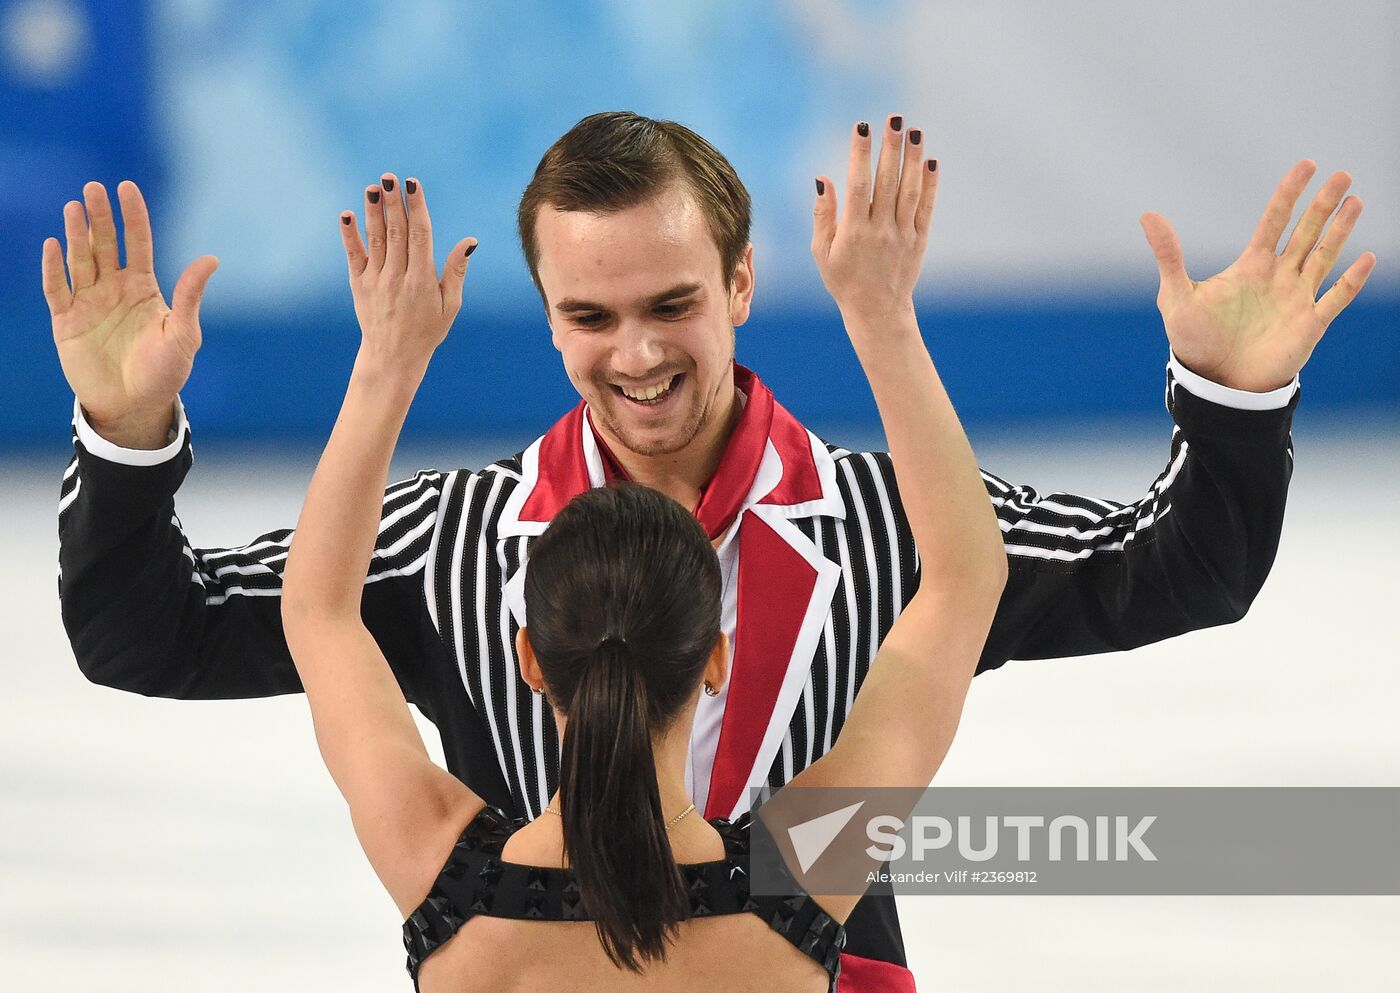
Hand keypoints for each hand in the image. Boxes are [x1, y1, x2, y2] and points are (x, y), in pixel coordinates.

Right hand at [43, 181, 217, 443]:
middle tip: (94, 188)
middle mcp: (113, 289)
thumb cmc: (164, 372)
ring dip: (76, 235)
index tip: (127, 188)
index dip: (132, 216)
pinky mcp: (67, 322)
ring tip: (74, 207)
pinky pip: (57, 290)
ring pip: (80, 261)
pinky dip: (54, 269)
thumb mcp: (183, 334)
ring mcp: (88, 303)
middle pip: (104, 244)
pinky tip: (53, 245)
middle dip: (100, 217)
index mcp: (143, 287)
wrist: (135, 406)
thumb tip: (211, 259)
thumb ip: (190, 295)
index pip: (137, 242)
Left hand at [341, 173, 475, 373]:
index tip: (413, 185)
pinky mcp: (359, 285)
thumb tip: (469, 242)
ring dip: (373, 212)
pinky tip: (347, 214)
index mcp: (422, 281)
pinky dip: (349, 235)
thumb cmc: (427, 330)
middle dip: (393, 203)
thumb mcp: (450, 305)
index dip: (416, 207)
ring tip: (373, 187)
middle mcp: (397, 278)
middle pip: (396, 232)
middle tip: (390, 177)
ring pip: (375, 239)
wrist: (393, 358)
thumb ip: (457, 272)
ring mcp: (376, 281)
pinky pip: (354, 255)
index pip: (420, 236)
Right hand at [811, 115, 938, 329]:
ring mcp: (903, 235)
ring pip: (909, 190)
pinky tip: (930, 161)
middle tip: (894, 118)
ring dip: (912, 159)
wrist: (877, 311)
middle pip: (887, 181)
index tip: (861, 128)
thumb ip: (823, 215)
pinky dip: (929, 184)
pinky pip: (926, 207)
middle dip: (890, 147)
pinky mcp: (919, 240)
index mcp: (853, 233)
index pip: (858, 186)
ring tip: (914, 131)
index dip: (860, 155)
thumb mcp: (822, 252)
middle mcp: (880, 231)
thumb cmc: (843, 280)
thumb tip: (823, 178)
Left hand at [1140, 160, 1376, 391]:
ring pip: (1325, 256)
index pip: (1274, 220)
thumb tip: (1147, 215)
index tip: (1306, 165)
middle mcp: (1278, 277)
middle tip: (1343, 174)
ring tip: (1355, 200)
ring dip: (1341, 230)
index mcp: (1250, 266)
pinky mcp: (1309, 325)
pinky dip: (1351, 280)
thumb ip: (1169, 255)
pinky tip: (1366, 258)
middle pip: (1306, 232)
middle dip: (1323, 204)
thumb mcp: (1176, 296)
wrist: (1214, 383)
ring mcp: (1296, 299)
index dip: (1289, 193)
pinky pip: (1336, 298)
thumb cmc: (1194, 341)